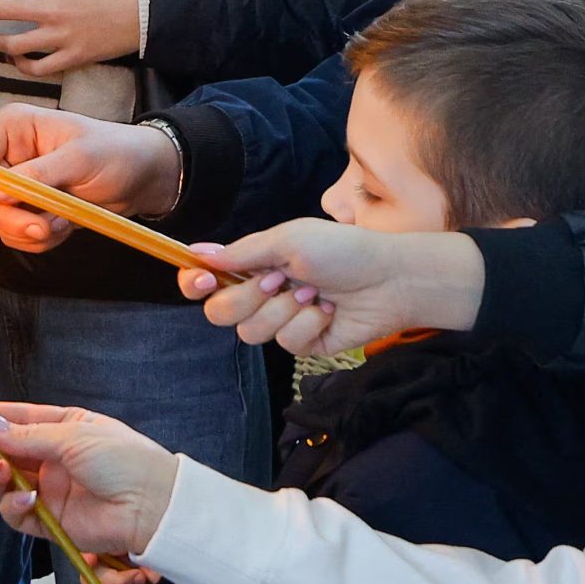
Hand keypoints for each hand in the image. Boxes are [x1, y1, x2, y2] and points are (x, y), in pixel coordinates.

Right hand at [0, 106, 178, 252]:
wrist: (144, 178)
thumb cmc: (116, 153)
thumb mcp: (79, 159)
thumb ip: (37, 174)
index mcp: (13, 129)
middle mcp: (9, 156)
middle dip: (12, 220)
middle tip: (42, 227)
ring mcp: (19, 185)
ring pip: (0, 222)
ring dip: (31, 231)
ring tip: (64, 221)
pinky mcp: (32, 209)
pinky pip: (20, 235)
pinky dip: (42, 238)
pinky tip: (67, 225)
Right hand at [0, 400, 178, 558]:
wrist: (152, 506)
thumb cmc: (122, 460)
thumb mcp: (72, 436)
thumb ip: (25, 436)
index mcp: (64, 427)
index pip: (16, 419)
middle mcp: (53, 458)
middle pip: (4, 451)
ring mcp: (50, 490)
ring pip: (4, 482)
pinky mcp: (50, 521)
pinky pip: (17, 513)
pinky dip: (14, 504)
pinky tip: (27, 497)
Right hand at [176, 218, 484, 355]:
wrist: (389, 279)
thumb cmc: (342, 250)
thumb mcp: (289, 239)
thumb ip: (242, 252)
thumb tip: (197, 253)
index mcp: (253, 264)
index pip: (206, 281)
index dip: (195, 284)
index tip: (203, 280)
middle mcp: (262, 294)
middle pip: (220, 312)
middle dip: (248, 297)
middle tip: (278, 279)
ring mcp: (281, 320)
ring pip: (251, 332)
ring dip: (283, 309)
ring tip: (312, 293)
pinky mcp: (304, 343)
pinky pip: (286, 344)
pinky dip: (308, 323)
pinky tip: (328, 310)